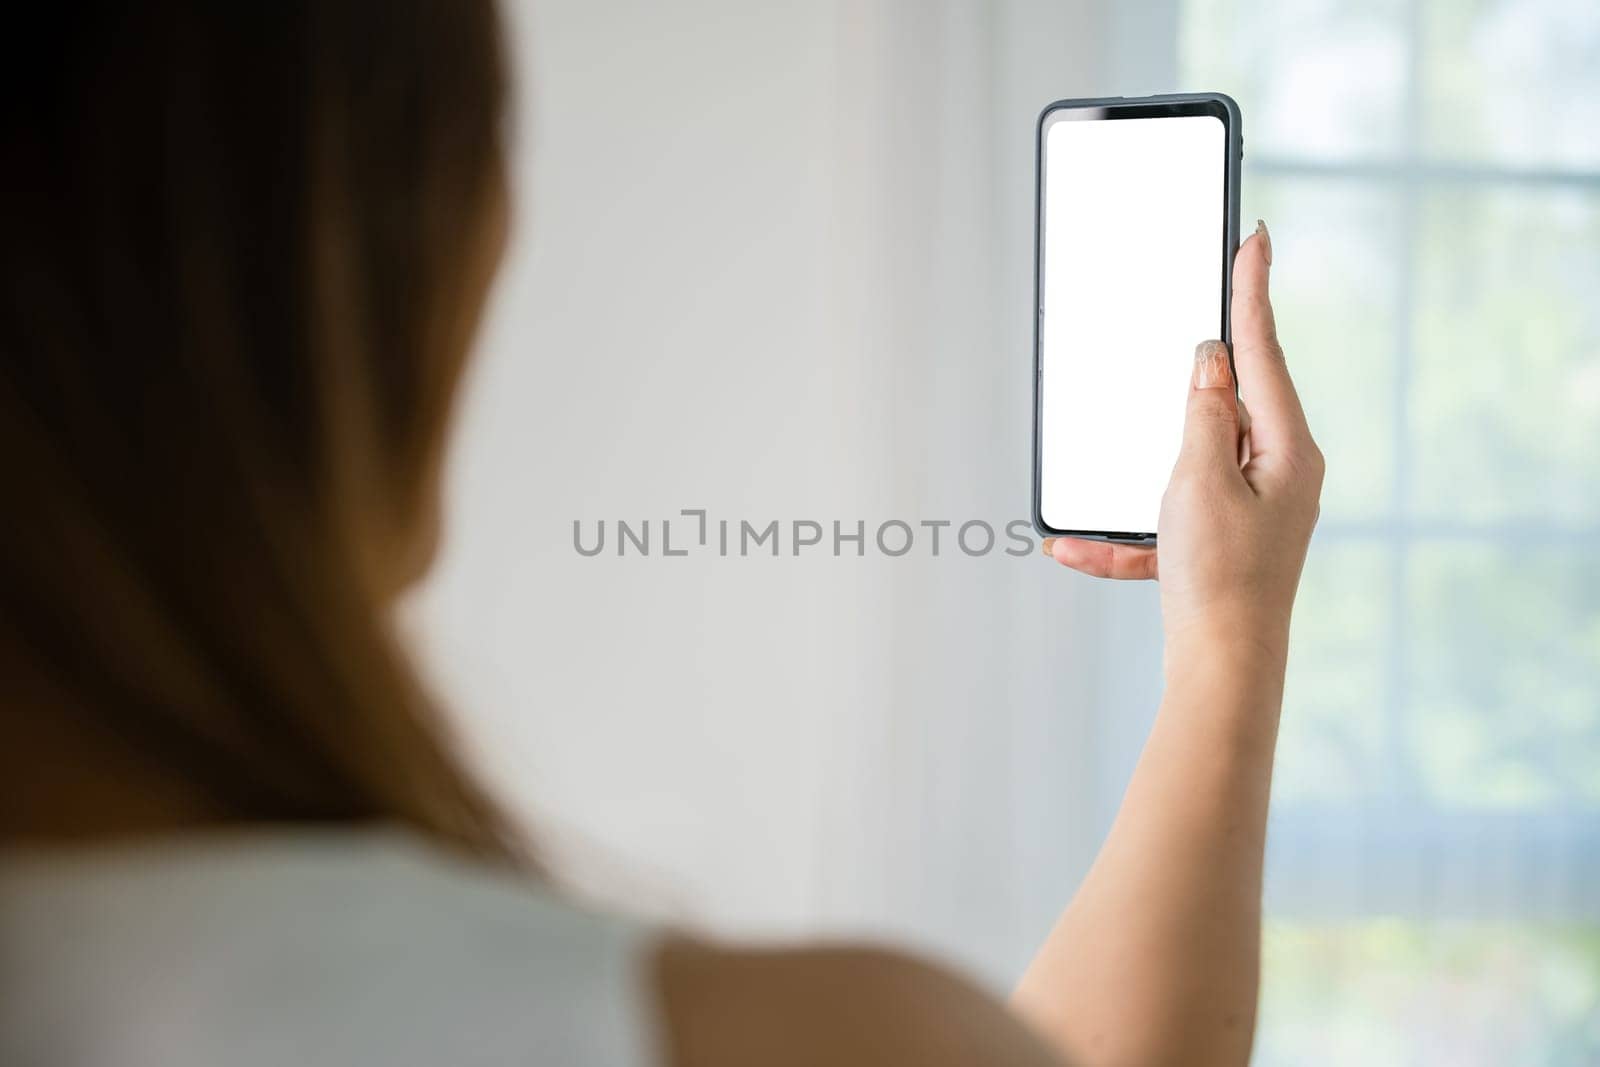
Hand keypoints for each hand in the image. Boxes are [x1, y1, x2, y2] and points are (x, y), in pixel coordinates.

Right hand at [1045, 222, 1323, 664]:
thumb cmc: (1219, 580)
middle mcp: (1280, 474)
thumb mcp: (1200, 478)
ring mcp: (1253, 510)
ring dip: (1143, 477)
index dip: (1253, 289)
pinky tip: (1077, 549)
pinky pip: (1167, 520)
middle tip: (1187, 338)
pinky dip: (1127, 532)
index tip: (1255, 237)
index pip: (1263, 349)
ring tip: (1114, 505)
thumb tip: (1211, 364)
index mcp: (1288, 449)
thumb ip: (1204, 411)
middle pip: (1230, 404)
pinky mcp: (1222, 544)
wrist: (1222, 671)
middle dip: (1193, 386)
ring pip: (1189, 464)